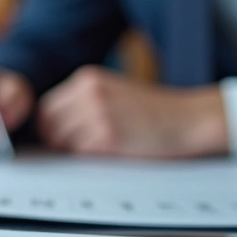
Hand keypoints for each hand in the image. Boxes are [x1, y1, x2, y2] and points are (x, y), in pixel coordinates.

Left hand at [37, 66, 227, 157]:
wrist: (190, 119)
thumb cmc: (154, 111)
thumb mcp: (114, 92)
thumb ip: (83, 102)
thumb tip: (51, 125)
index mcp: (87, 79)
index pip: (46, 107)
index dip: (50, 126)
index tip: (60, 137)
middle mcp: (88, 92)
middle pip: (47, 124)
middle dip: (57, 140)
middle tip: (77, 149)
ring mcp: (97, 113)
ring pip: (61, 141)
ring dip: (73, 150)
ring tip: (100, 148)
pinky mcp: (107, 136)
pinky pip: (80, 153)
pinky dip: (91, 157)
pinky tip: (112, 151)